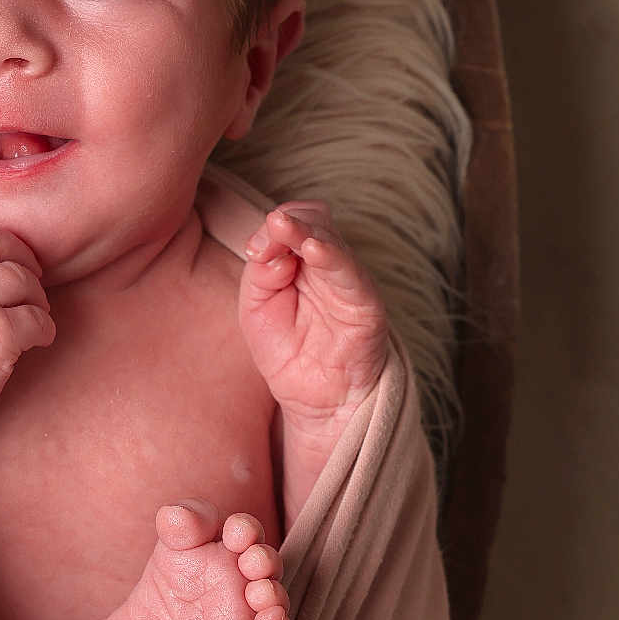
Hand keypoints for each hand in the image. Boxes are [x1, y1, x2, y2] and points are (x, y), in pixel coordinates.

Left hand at [238, 201, 387, 431]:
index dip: (271, 228)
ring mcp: (348, 281)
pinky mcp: (364, 303)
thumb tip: (274, 249)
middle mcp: (327, 265)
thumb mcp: (256, 308)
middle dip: (285, 223)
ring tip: (283, 225)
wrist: (315, 399)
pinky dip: (331, 257)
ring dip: (304, 230)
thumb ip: (259, 274)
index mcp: (301, 261)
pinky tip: (314, 249)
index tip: (253, 251)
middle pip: (313, 220)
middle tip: (269, 232)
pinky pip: (349, 273)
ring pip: (331, 239)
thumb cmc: (287, 351)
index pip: (291, 222)